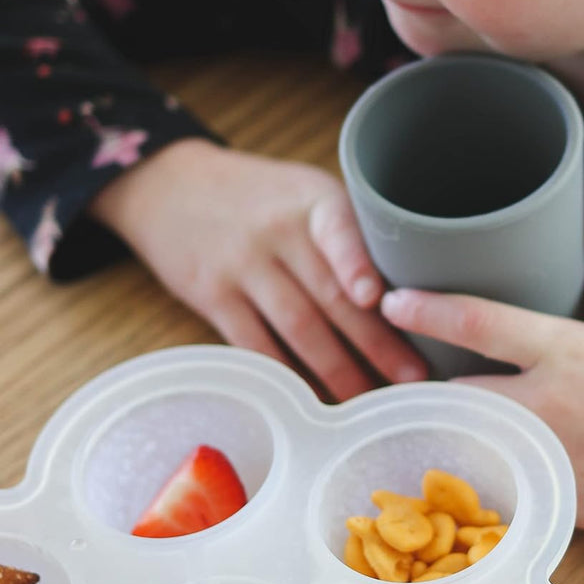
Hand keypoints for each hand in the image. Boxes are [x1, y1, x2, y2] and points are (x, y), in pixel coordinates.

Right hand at [88, 138, 426, 398]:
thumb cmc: (261, 194)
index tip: (375, 298)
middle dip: (374, 341)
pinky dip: (287, 374)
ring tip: (371, 399)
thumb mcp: (305, 189)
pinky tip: (313, 397)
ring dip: (337, 369)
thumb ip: (346, 231)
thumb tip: (406, 290)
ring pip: (298, 327)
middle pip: (329, 294)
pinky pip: (256, 344)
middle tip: (412, 376)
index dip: (356, 264)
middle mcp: (278, 231)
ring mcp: (242, 265)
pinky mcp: (213, 296)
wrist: (171, 184)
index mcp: (312, 200)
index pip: (338, 230)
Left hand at [380, 264, 583, 539]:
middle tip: (402, 377)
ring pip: (473, 444)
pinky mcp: (570, 502)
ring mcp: (555, 457)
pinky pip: (510, 488)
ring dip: (448, 433)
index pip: (478, 322)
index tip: (393, 300)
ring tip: (427, 425)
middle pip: (456, 392)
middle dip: (422, 386)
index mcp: (571, 349)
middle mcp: (550, 402)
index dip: (427, 309)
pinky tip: (478, 473)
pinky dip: (489, 478)